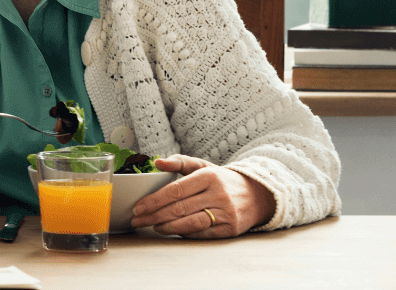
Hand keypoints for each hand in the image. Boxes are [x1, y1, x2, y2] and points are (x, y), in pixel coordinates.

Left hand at [130, 154, 275, 238]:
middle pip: (179, 207)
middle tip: (137, 220)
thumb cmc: (222, 180)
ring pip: (190, 222)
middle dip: (154, 215)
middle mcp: (218, 194)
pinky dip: (185, 233)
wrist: (257, 195)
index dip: (154, 200)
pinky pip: (202, 233)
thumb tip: (157, 163)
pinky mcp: (230, 228)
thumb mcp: (203, 166)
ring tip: (153, 226)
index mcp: (208, 176)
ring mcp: (226, 212)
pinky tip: (172, 231)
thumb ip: (180, 162)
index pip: (175, 190)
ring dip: (167, 226)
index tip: (138, 207)